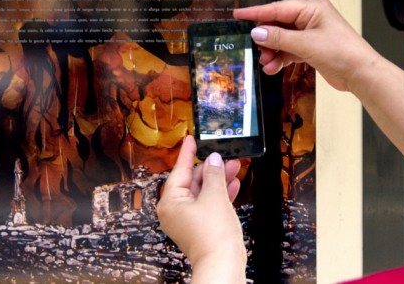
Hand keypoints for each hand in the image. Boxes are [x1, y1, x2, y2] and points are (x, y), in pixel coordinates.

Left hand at [157, 135, 246, 283]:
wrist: (223, 264)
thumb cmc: (213, 236)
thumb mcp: (214, 196)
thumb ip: (213, 174)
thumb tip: (213, 159)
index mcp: (171, 202)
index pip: (179, 170)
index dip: (188, 153)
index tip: (191, 139)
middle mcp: (175, 211)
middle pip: (192, 180)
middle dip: (210, 168)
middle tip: (224, 155)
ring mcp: (188, 219)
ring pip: (203, 192)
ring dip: (218, 179)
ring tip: (233, 167)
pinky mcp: (200, 226)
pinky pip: (208, 204)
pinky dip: (220, 194)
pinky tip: (232, 184)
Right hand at [234, 0, 379, 91]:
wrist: (361, 74)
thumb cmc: (342, 52)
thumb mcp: (306, 44)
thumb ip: (279, 37)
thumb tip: (257, 32)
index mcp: (312, 8)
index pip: (278, 7)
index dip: (257, 12)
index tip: (239, 14)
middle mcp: (311, 17)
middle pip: (279, 24)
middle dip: (266, 38)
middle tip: (256, 49)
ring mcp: (311, 33)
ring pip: (283, 39)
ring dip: (273, 51)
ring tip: (266, 63)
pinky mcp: (312, 48)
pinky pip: (289, 50)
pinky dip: (281, 58)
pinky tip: (273, 67)